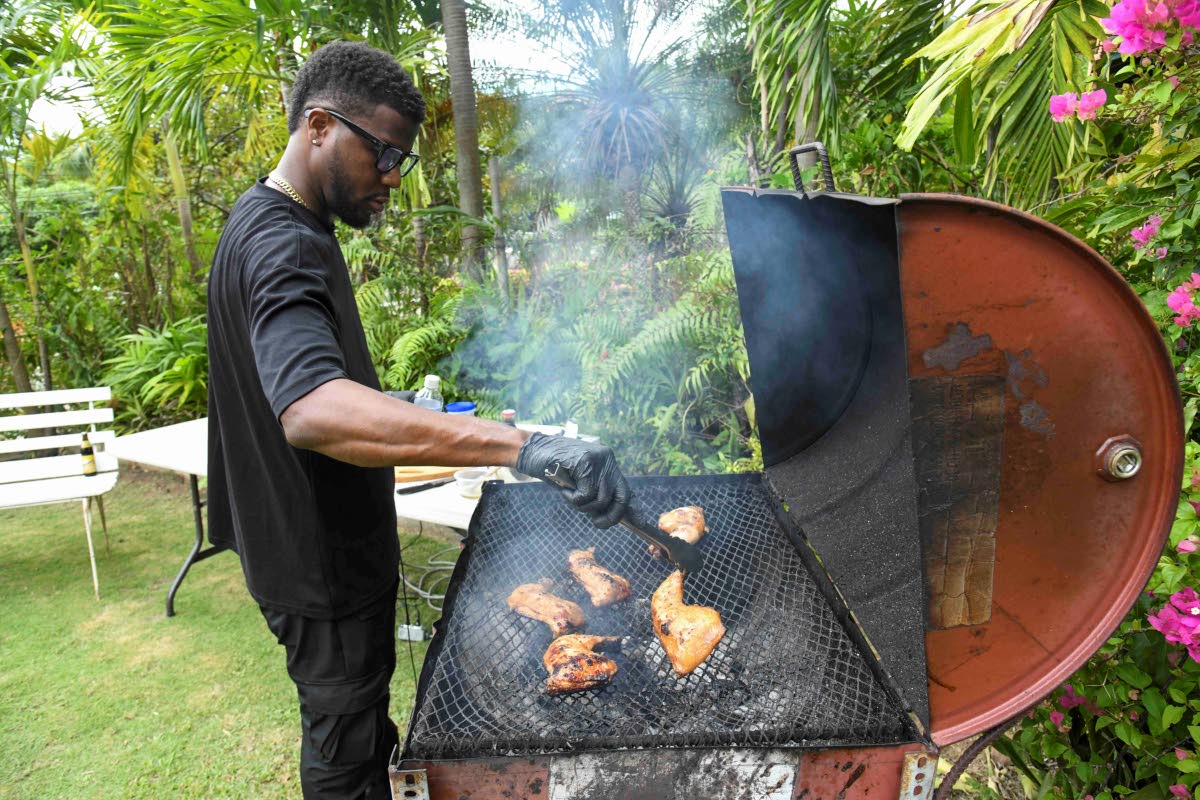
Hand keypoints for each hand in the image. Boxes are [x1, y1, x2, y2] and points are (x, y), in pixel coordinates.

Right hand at [516, 433, 630, 527]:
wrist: (532, 450)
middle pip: (621, 496)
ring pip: (601, 498)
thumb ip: (595, 493)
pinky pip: (586, 494)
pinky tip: (563, 488)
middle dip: (611, 516)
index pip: (625, 489)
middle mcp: (607, 460)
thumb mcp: (579, 482)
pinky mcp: (586, 462)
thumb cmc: (553, 469)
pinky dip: (573, 498)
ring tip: (569, 495)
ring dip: (583, 506)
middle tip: (596, 523)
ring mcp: (598, 460)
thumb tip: (609, 513)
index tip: (640, 522)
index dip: (632, 508)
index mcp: (608, 463)